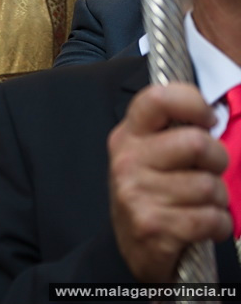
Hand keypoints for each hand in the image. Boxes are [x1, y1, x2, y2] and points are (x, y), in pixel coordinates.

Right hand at [109, 82, 231, 282]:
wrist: (132, 249)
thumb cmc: (151, 195)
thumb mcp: (150, 156)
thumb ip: (173, 132)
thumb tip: (210, 114)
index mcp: (128, 135)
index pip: (159, 98)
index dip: (193, 103)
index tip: (207, 119)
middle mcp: (127, 160)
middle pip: (196, 143)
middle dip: (217, 160)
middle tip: (206, 172)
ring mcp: (136, 193)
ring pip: (209, 185)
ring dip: (218, 200)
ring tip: (200, 204)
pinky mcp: (152, 225)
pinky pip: (211, 218)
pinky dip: (219, 225)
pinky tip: (202, 226)